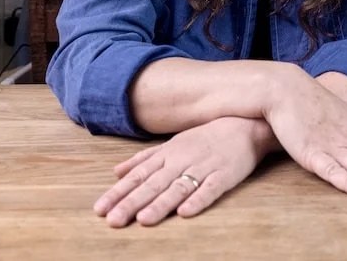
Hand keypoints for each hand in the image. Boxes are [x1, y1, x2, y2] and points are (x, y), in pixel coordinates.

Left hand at [94, 115, 273, 226]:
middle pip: (154, 184)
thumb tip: (116, 171)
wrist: (245, 125)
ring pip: (179, 187)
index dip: (119, 192)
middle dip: (132, 202)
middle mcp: (182, 160)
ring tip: (144, 219)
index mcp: (168, 154)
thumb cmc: (205, 137)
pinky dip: (198, 200)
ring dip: (161, 204)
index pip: (139, 175)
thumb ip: (144, 158)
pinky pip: (210, 189)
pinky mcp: (225, 175)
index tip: (100, 209)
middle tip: (113, 220)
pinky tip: (185, 213)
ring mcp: (204, 167)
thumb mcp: (172, 144)